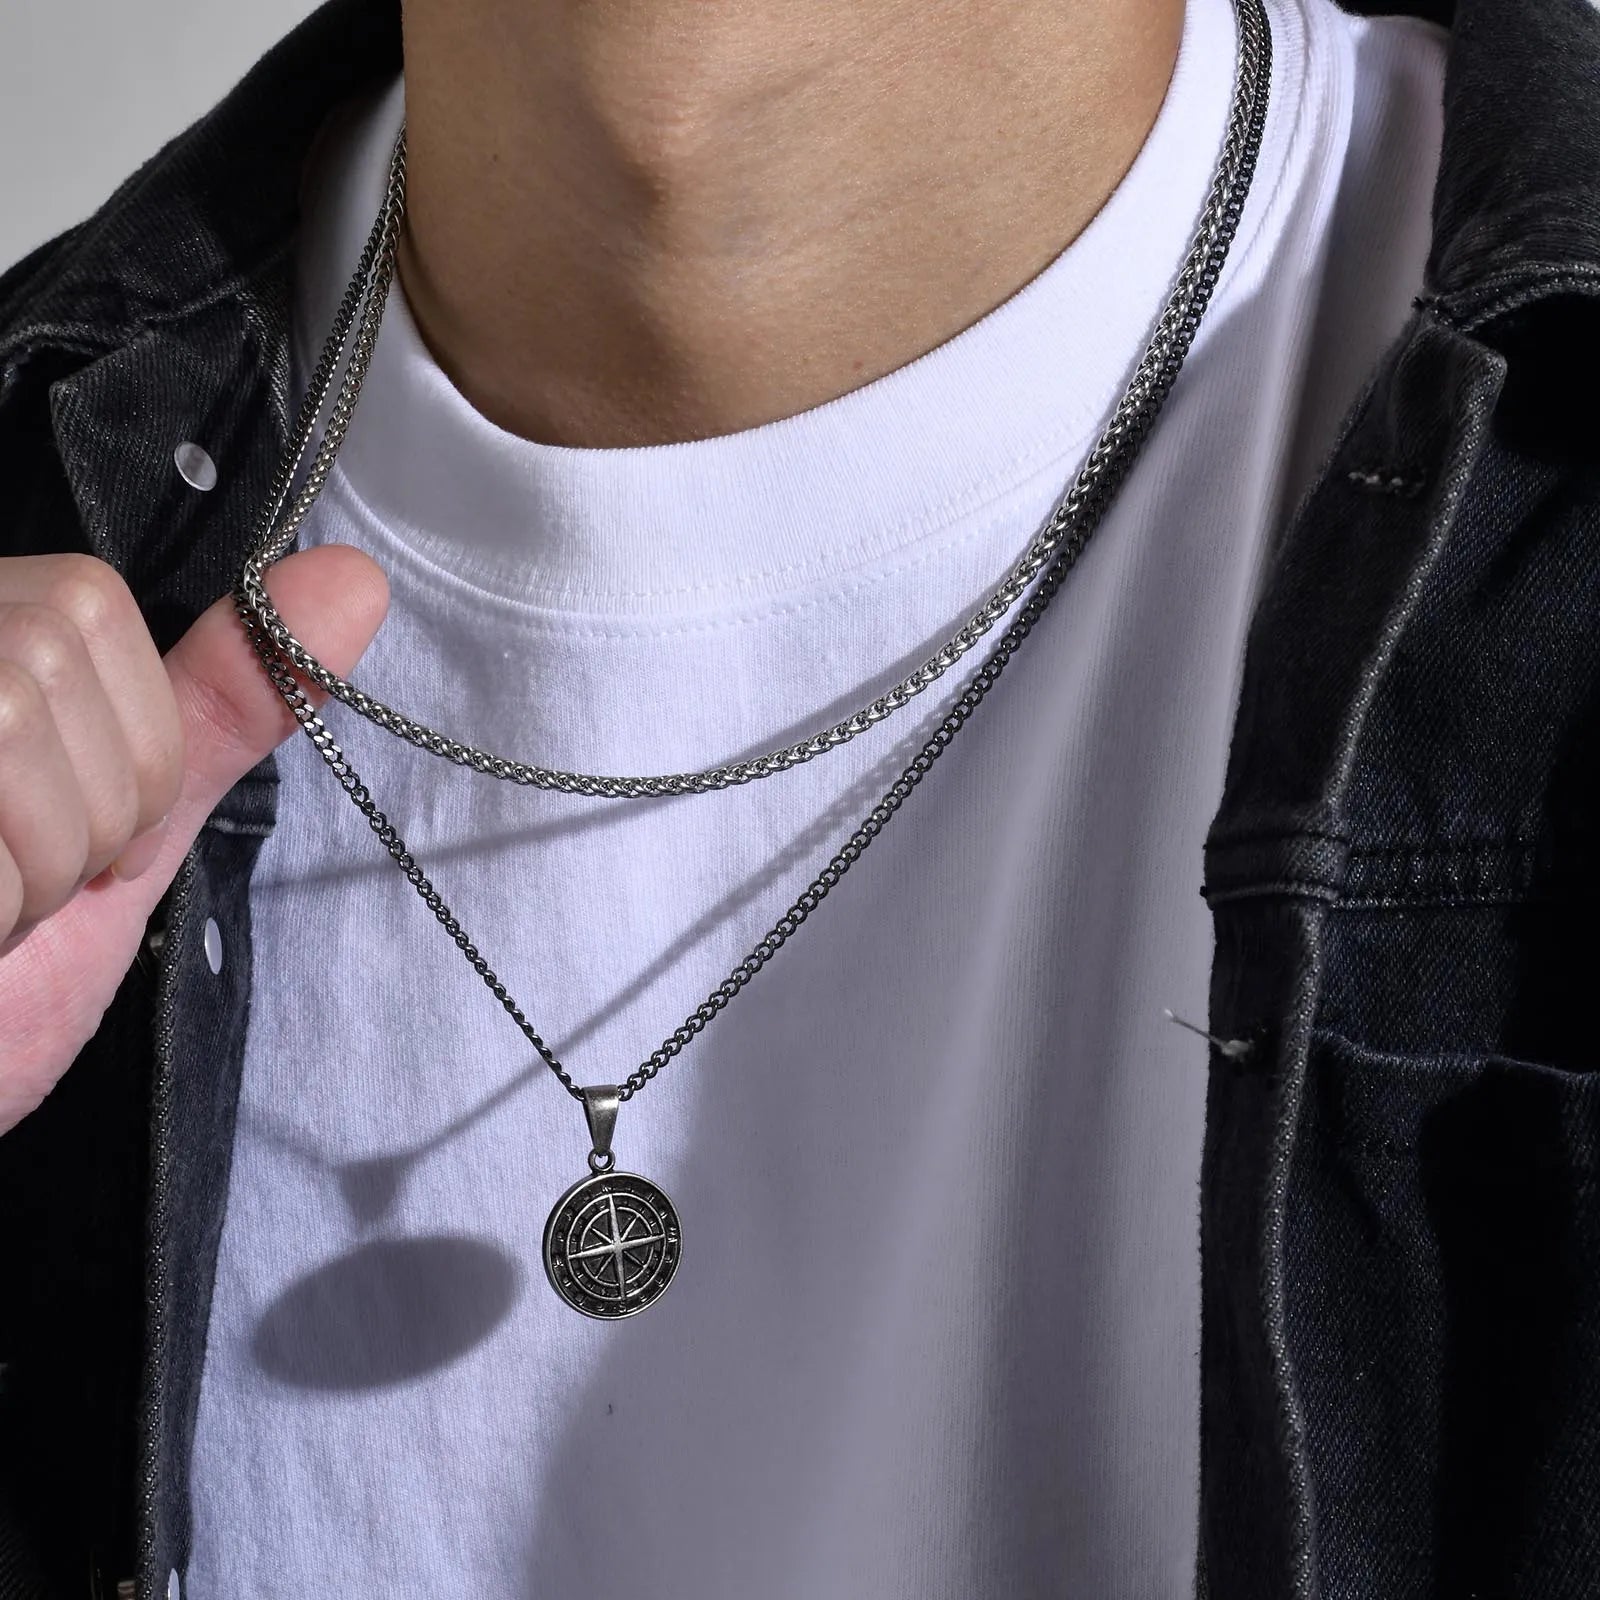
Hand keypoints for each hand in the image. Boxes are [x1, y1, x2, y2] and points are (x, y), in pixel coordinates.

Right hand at [0, 547, 387, 1131]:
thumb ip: (218, 711)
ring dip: (21, 870)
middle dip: (77, 816)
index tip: (79, 840)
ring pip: (1, 718)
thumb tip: (354, 578)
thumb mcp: (124, 834)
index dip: (122, 748)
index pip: (84, 606)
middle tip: (15, 891)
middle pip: (47, 661)